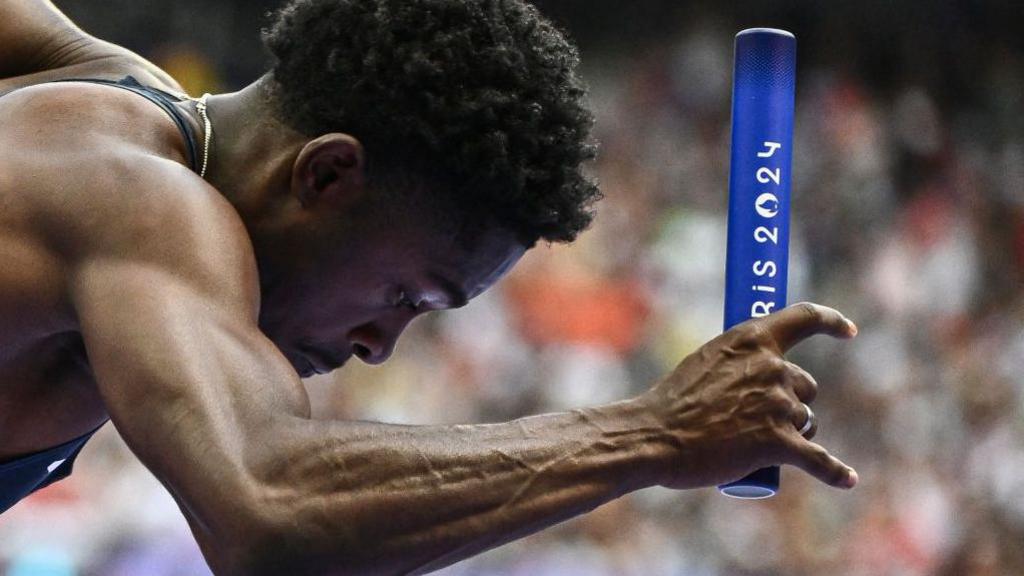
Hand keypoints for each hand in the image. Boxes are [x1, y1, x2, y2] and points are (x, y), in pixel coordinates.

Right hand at [639, 302, 858, 490]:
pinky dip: (834, 471)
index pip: (805, 317)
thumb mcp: (706, 361)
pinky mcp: (778, 443)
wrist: (655, 437)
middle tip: (758, 420)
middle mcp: (771, 366)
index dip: (832, 322)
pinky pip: (818, 460)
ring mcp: (777, 405)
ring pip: (806, 420)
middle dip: (790, 402)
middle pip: (805, 385)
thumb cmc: (672, 401)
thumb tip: (763, 378)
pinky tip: (847, 478)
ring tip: (755, 445)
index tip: (848, 331)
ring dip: (792, 433)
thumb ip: (739, 363)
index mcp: (752, 338)